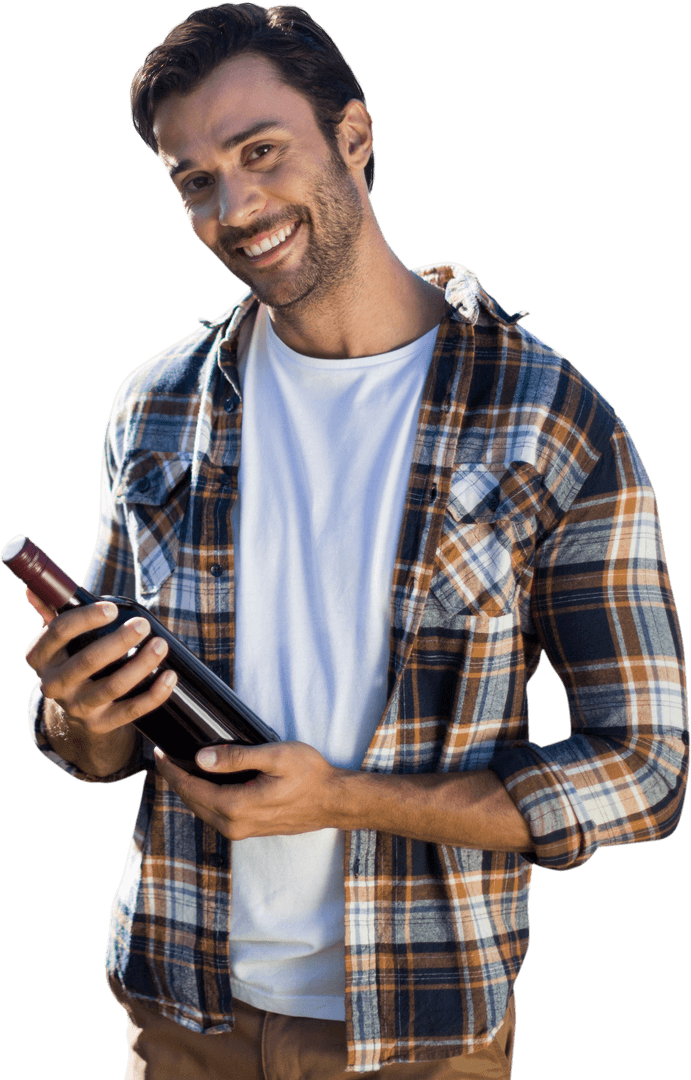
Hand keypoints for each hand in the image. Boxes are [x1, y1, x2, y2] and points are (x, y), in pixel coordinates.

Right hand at [24, 588, 176, 735]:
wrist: (74, 711)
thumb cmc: (70, 659)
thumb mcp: (56, 640)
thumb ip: (51, 612)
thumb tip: (34, 589)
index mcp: (40, 657)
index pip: (59, 632)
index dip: (86, 618)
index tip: (112, 608)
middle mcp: (54, 684)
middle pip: (88, 661)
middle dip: (118, 641)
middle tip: (143, 624)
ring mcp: (78, 708)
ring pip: (112, 687)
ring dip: (140, 665)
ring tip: (161, 646)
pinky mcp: (101, 724)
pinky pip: (131, 711)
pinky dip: (154, 694)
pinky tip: (169, 676)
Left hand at [153, 741, 342, 840]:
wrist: (332, 801)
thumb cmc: (309, 775)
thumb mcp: (275, 756)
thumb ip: (237, 757)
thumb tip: (202, 758)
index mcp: (237, 806)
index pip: (192, 788)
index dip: (172, 770)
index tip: (159, 753)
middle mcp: (234, 824)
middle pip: (192, 801)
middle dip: (175, 779)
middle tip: (162, 757)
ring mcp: (241, 830)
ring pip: (202, 810)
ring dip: (188, 790)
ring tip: (177, 768)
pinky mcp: (248, 829)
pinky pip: (215, 814)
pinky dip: (203, 798)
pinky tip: (202, 783)